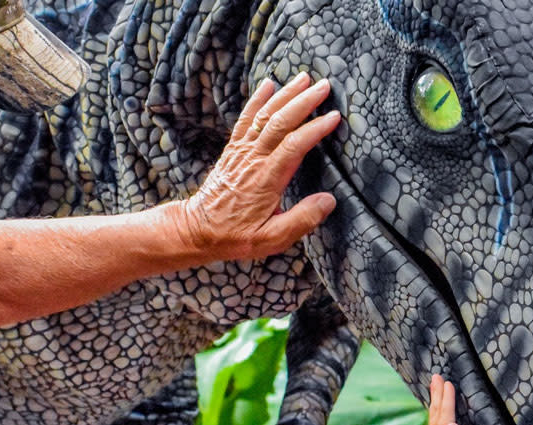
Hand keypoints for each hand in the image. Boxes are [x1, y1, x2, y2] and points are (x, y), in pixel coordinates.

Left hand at [181, 72, 339, 259]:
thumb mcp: (272, 239)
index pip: (294, 146)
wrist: (199, 230)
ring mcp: (241, 152)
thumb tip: (328, 200)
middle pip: (280, 122)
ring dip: (285, 95)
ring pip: (264, 116)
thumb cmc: (236, 236)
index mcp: (266, 180)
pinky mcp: (233, 150)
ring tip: (304, 78)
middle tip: (324, 86)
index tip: (333, 117)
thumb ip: (301, 220)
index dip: (314, 129)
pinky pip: (245, 119)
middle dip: (303, 101)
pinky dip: (257, 100)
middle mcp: (253, 160)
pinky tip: (268, 84)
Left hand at [424, 374, 470, 424]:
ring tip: (435, 391)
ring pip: (435, 419)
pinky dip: (438, 417)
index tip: (447, 381)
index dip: (446, 398)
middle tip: (435, 376)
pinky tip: (440, 419)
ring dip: (436, 404)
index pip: (444, 415)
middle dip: (437, 395)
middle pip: (436, 413)